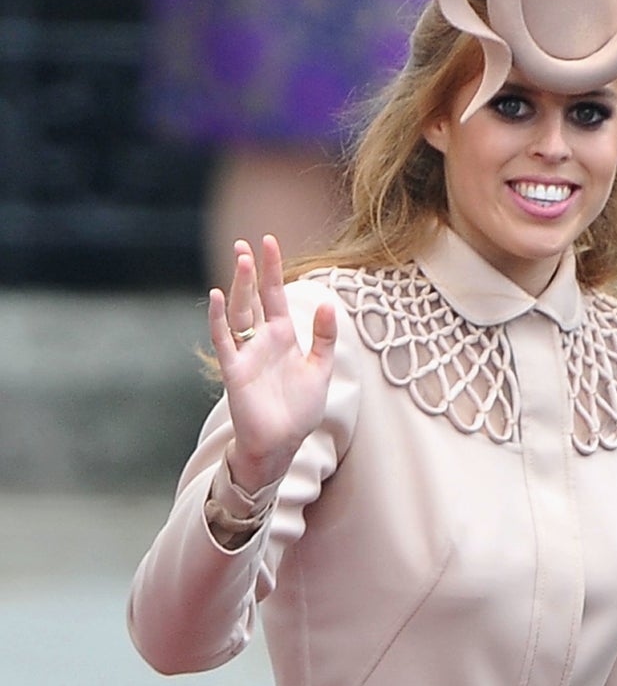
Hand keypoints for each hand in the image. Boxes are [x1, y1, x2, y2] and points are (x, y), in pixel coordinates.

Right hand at [208, 234, 336, 492]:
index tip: (269, 241)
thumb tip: (329, 303)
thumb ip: (323, 337)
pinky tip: (217, 296)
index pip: (275, 296)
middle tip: (244, 243)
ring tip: (241, 259)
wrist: (281, 443)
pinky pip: (223, 340)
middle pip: (253, 298)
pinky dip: (218, 319)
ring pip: (239, 313)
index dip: (272, 270)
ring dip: (239, 287)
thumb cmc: (298, 410)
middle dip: (250, 272)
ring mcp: (246, 353)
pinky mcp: (234, 370)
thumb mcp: (319, 369)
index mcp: (283, 337)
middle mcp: (262, 340)